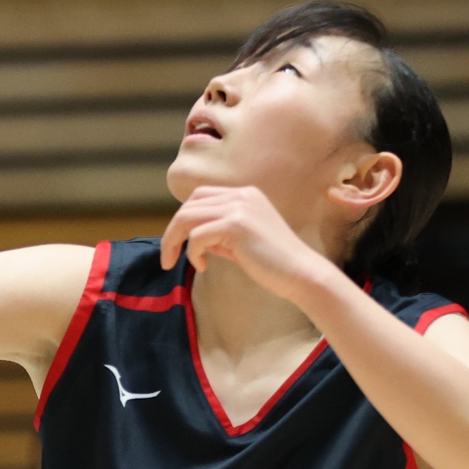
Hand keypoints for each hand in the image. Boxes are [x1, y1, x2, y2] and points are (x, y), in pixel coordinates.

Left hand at [156, 183, 338, 303]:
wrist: (301, 273)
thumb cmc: (273, 263)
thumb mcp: (241, 241)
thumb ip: (218, 233)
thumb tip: (190, 236)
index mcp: (245, 194)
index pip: (200, 197)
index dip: (184, 219)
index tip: (178, 244)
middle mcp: (242, 195)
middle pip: (189, 205)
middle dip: (172, 231)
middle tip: (167, 259)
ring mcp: (240, 207)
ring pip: (187, 217)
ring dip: (174, 242)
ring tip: (174, 262)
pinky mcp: (237, 225)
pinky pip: (197, 235)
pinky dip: (192, 253)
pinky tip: (203, 266)